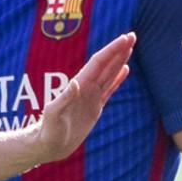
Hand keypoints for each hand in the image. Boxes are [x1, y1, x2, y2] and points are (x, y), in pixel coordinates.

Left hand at [35, 32, 134, 162]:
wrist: (48, 145)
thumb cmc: (49, 130)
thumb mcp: (54, 115)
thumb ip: (64, 99)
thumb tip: (75, 82)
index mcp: (79, 85)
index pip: (99, 62)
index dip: (112, 50)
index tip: (125, 38)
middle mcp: (86, 87)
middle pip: (106, 64)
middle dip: (119, 50)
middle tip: (133, 35)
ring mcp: (91, 96)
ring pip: (109, 74)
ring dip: (120, 60)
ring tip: (130, 47)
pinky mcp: (95, 107)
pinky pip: (109, 89)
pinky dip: (118, 79)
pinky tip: (125, 70)